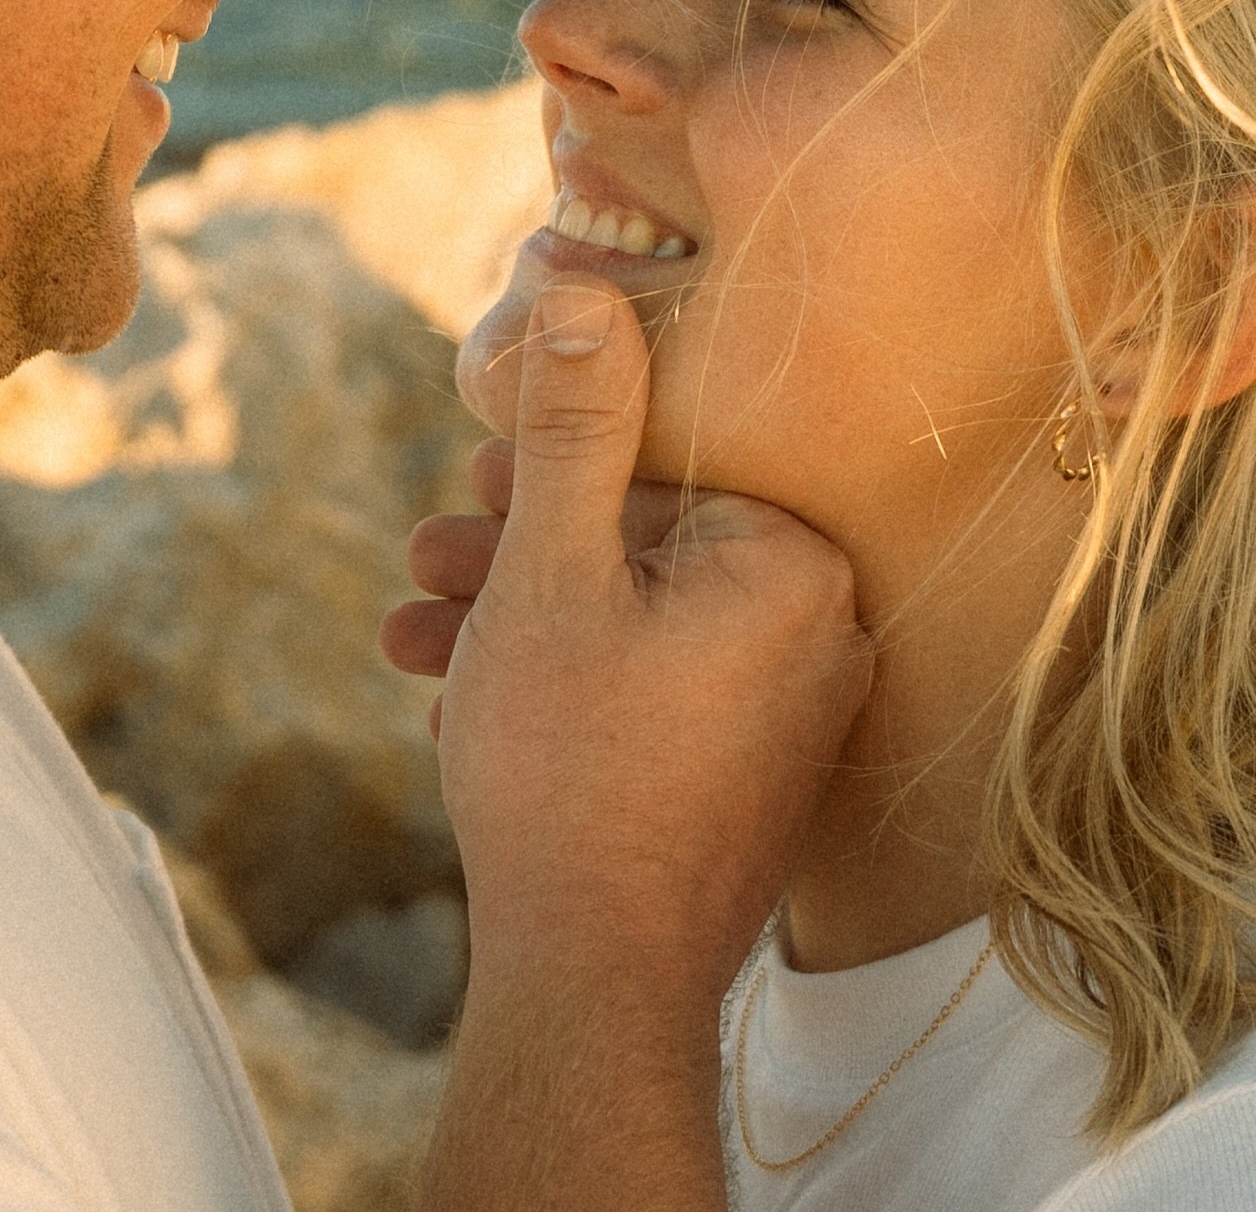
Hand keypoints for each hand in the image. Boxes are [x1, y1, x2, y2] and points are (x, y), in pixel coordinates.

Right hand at [418, 273, 870, 1015]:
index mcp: (795, 564)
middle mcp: (821, 628)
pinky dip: (574, 677)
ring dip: (526, 614)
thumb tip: (583, 286)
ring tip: (418, 630)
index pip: (674, 460)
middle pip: (651, 540)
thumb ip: (574, 425)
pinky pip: (663, 683)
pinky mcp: (758, 761)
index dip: (559, 461)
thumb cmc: (572, 769)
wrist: (595, 985)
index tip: (475, 472)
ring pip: (642, 617)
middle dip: (523, 543)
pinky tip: (472, 695)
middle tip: (430, 550)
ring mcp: (794, 704)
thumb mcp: (553, 569)